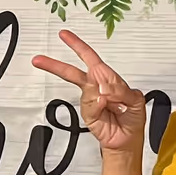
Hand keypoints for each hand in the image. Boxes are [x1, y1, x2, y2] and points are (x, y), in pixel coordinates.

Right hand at [32, 30, 147, 155]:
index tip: (64, 35)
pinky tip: (107, 107)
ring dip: (102, 95)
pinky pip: (90, 105)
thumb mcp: (135, 99)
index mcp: (106, 77)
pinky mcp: (88, 113)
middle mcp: (95, 86)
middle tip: (40, 60)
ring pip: (86, 89)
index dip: (77, 45)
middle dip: (55, 65)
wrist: (128, 138)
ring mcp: (90, 100)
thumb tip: (104, 89)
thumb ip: (121, 91)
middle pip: (72, 72)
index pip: (89, 57)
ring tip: (115, 103)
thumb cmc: (132, 116)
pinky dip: (99, 106)